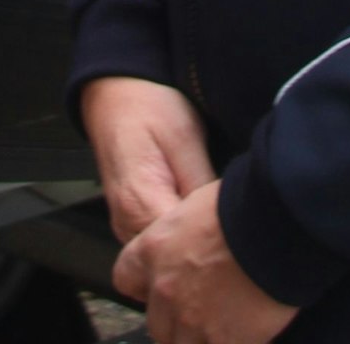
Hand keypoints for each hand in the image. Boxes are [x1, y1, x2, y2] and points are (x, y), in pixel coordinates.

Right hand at [82, 76, 214, 244]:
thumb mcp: (184, 136)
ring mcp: (126, 226)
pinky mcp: (132, 221)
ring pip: (166, 254)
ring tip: (214, 211)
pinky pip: (159, 241)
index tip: (235, 223)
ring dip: (192, 241)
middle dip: (204, 244)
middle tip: (230, 217)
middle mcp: (126, 224)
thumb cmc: (146, 105)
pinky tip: (198, 212)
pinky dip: (180, 234)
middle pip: (173, 258)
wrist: (115, 91)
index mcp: (139, 203)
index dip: (212, 240)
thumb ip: (200, 183)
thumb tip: (222, 217)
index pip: (181, 249)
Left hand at [115, 181, 297, 343]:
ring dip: (200, 338)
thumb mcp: (201, 203)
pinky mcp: (222, 341)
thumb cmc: (246, 204)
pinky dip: (230, 342)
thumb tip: (198, 238)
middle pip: (156, 323)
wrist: (278, 225)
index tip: (160, 286)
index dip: (144, 284)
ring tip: (225, 323)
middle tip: (203, 308)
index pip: (126, 277)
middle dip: (176, 320)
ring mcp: (192, 320)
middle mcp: (166, 289)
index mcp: (155, 249)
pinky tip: (244, 331)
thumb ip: (186, 232)